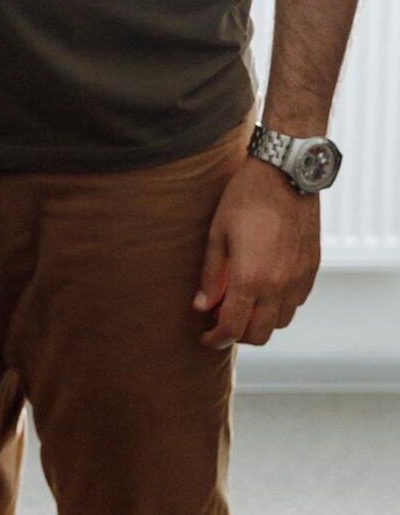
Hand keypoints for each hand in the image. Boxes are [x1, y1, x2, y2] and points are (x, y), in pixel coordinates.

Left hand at [193, 156, 321, 347]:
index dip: (216, 338)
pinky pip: (296, 303)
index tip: (205, 337)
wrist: (286, 176)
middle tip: (219, 323)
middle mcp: (279, 287)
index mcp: (252, 279)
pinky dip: (278, 307)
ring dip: (259, 323)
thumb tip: (201, 305)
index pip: (233, 327)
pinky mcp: (312, 271)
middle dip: (238, 336)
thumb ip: (211, 274)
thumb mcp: (217, 233)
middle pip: (260, 335)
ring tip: (240, 305)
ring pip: (280, 323)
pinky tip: (262, 290)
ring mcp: (299, 281)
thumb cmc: (246, 199)